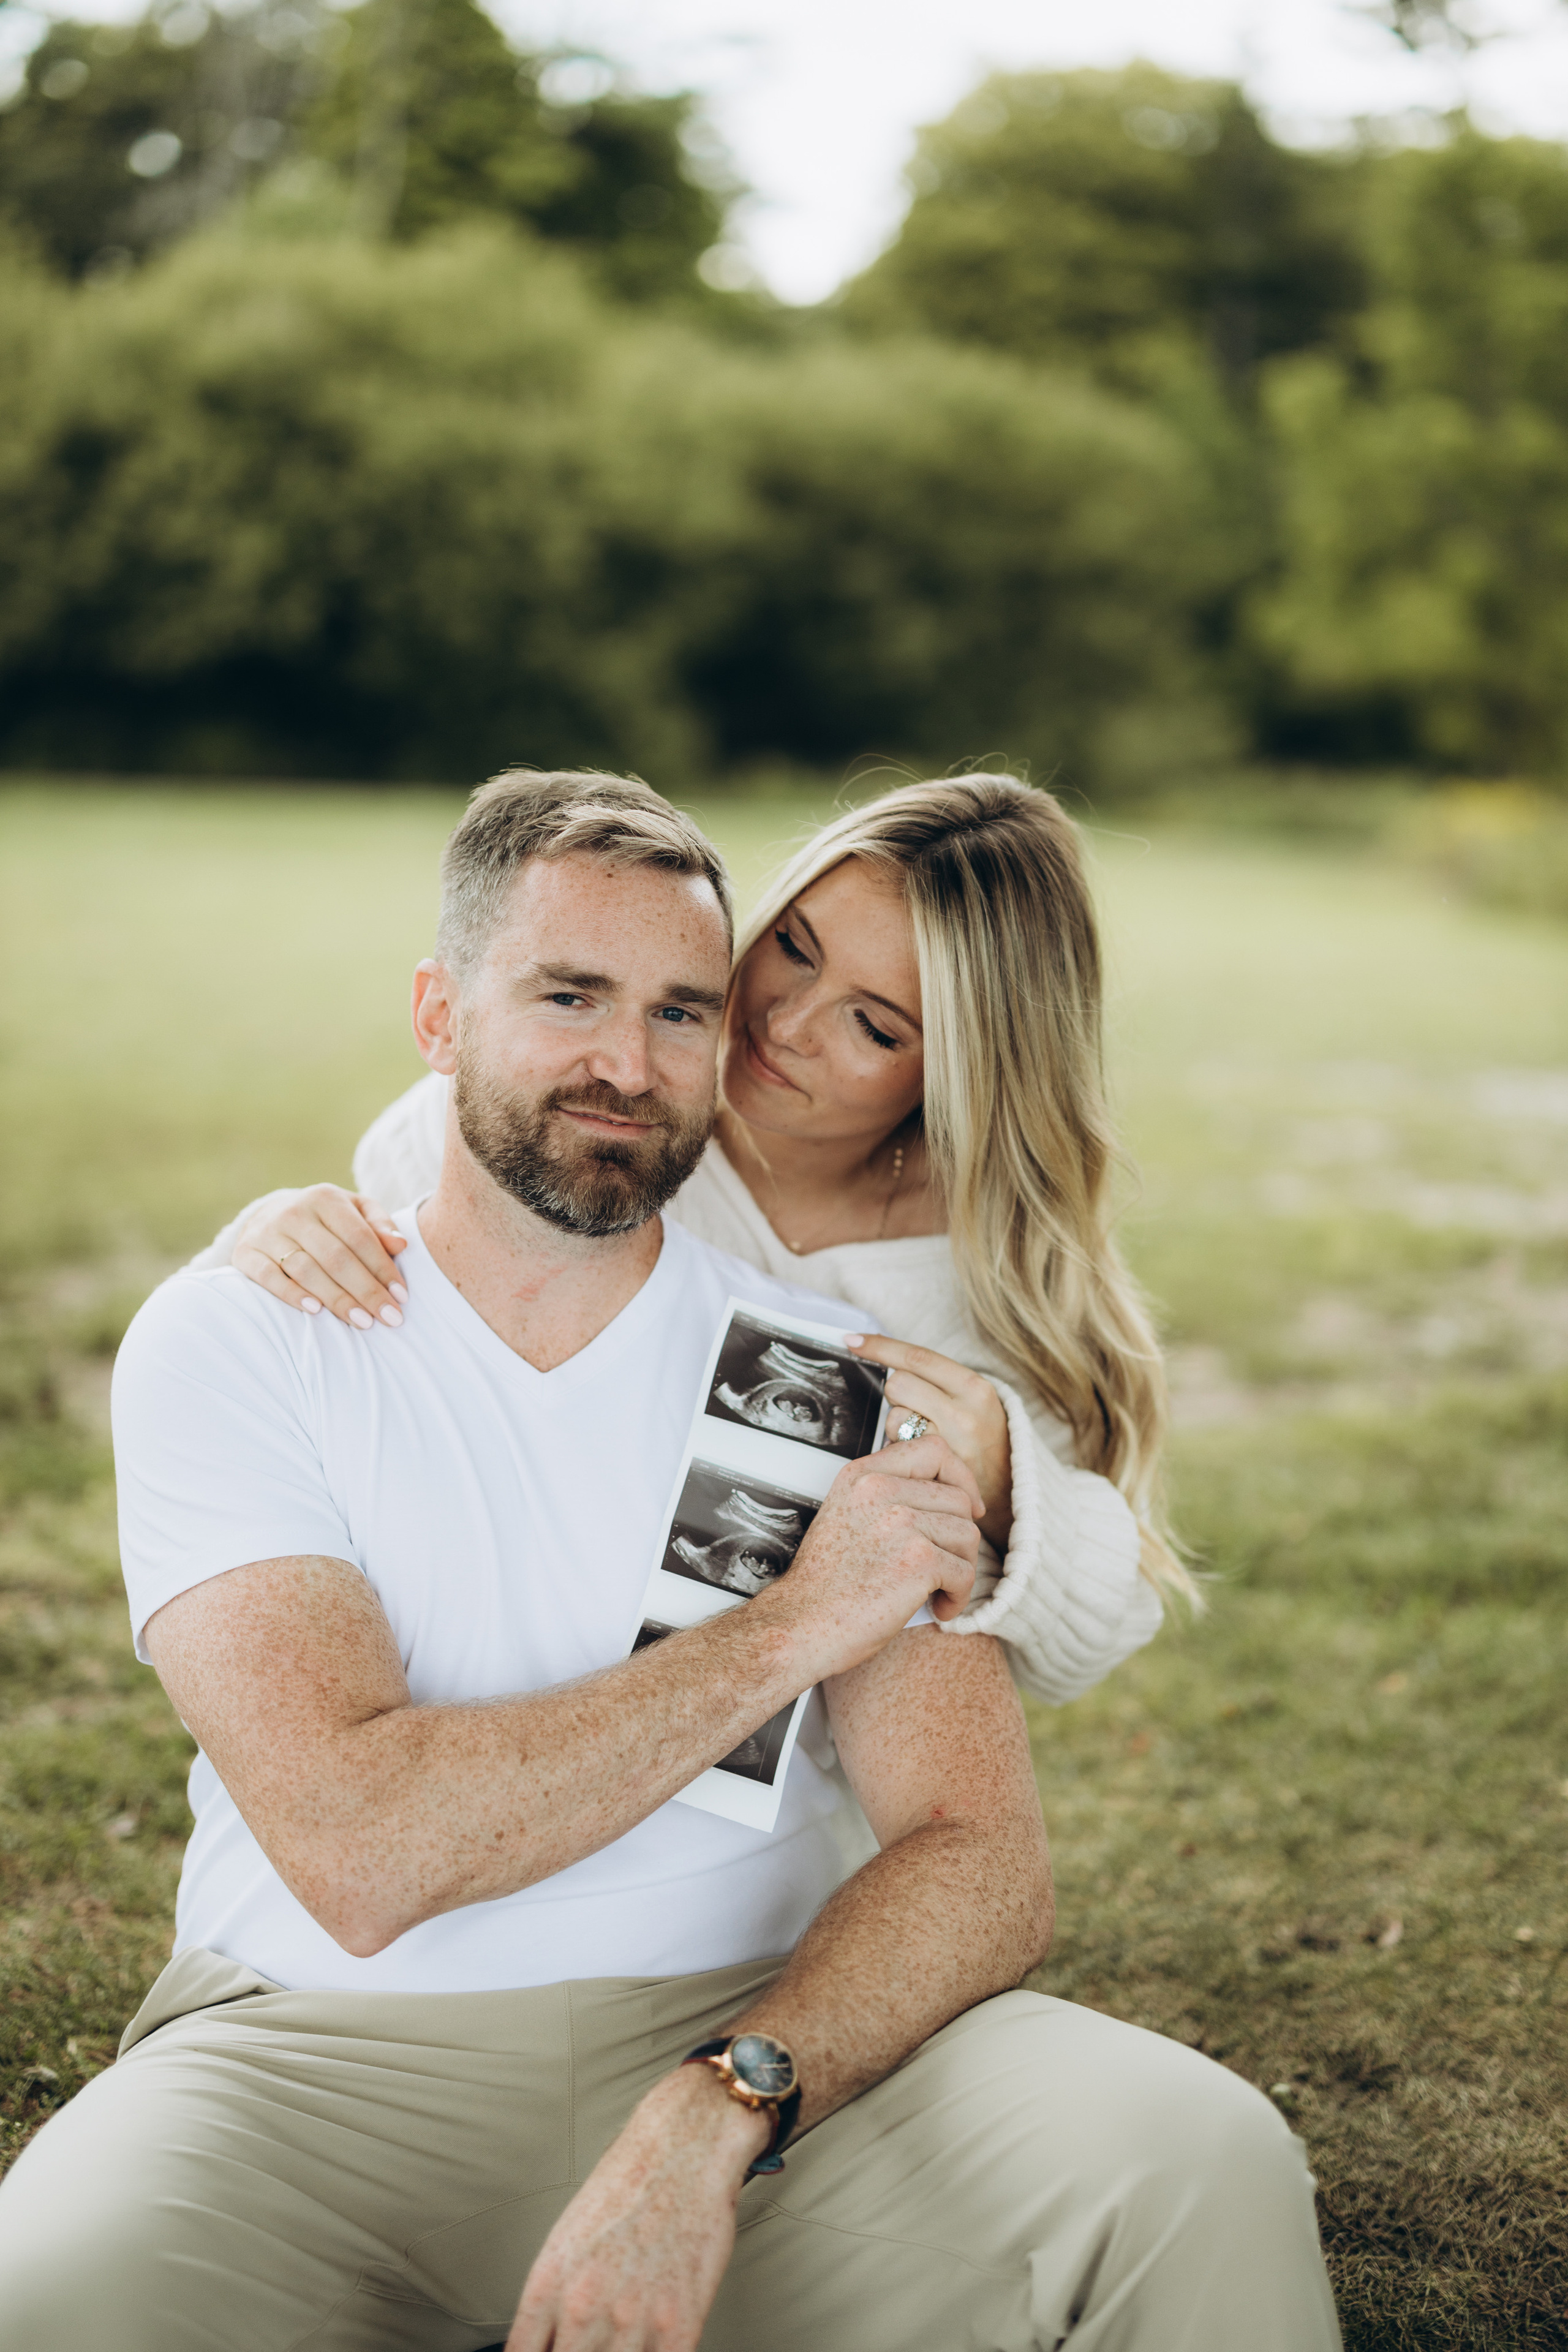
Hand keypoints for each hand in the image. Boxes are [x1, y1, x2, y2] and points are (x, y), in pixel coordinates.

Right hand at [231, 1184, 408, 1329]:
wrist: (268, 1215)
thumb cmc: (325, 1220)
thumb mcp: (354, 1211)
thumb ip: (379, 1225)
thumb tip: (401, 1244)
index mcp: (326, 1198)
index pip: (360, 1237)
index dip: (383, 1268)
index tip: (402, 1297)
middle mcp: (294, 1212)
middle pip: (336, 1257)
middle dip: (366, 1291)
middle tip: (389, 1317)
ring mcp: (267, 1232)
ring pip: (306, 1270)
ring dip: (336, 1299)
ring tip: (362, 1322)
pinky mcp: (245, 1253)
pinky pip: (269, 1277)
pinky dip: (291, 1295)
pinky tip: (315, 1311)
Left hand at [508, 2064, 766, 2351]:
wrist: (685, 2146)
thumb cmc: (628, 2184)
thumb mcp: (569, 2237)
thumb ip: (552, 2299)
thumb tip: (546, 2342)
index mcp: (548, 2283)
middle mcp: (583, 2307)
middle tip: (590, 2345)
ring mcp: (631, 2320)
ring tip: (621, 2344)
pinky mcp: (679, 2325)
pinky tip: (652, 2349)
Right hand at [761, 1432, 981, 1680]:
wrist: (801, 1626)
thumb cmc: (826, 1584)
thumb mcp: (847, 1516)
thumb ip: (888, 1496)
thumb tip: (950, 1496)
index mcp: (862, 1475)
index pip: (932, 1448)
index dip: (960, 1476)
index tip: (968, 1506)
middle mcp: (880, 1489)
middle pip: (958, 1499)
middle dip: (960, 1538)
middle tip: (945, 1567)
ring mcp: (900, 1522)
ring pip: (967, 1535)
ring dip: (961, 1568)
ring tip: (937, 1591)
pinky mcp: (918, 1559)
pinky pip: (965, 1573)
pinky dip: (959, 1597)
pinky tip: (938, 1608)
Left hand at [847, 1335, 1013, 1550]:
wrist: (1008, 1489)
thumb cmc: (983, 1437)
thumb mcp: (974, 1400)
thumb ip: (938, 1381)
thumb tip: (887, 1358)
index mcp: (974, 1387)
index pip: (918, 1357)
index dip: (881, 1347)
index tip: (852, 1340)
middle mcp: (965, 1412)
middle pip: (899, 1384)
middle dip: (897, 1394)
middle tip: (917, 1409)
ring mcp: (950, 1443)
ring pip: (894, 1416)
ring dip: (898, 1424)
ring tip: (923, 1436)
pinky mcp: (936, 1469)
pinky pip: (898, 1447)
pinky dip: (901, 1448)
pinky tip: (920, 1456)